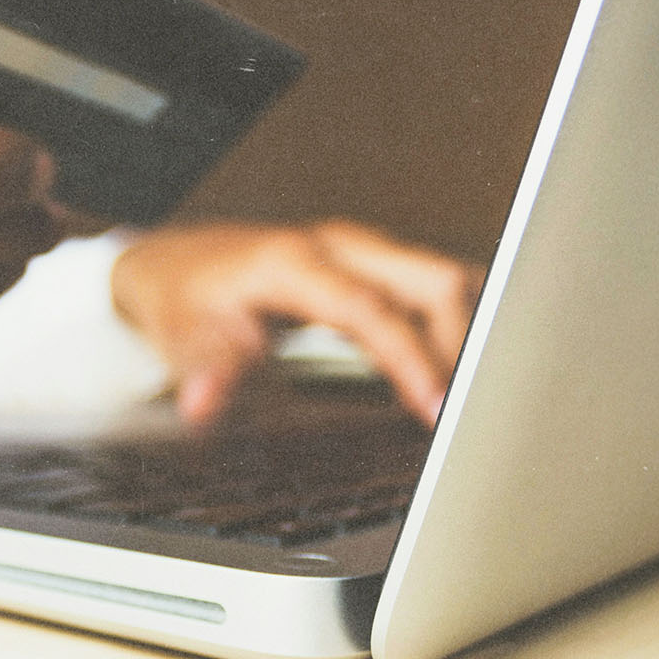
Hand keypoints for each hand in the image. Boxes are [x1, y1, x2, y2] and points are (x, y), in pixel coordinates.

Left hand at [110, 221, 481, 426]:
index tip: (436, 407)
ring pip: (445, 278)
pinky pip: (436, 288)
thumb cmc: (184, 298)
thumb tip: (201, 405)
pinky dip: (460, 324)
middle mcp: (339, 246)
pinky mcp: (374, 264)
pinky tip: (464, 369)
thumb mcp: (182, 336)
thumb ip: (204, 370)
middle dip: (464, 344)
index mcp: (295, 262)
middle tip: (472, 412)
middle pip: (433, 280)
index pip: (373, 309)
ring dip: (470, 333)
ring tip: (482, 397)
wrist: (176, 262)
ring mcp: (362, 250)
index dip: (411, 358)